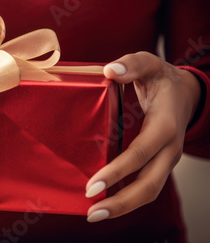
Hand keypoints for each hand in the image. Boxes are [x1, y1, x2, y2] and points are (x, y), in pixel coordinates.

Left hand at [85, 51, 200, 221]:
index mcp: (165, 124)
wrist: (187, 92)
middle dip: (121, 202)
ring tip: (95, 214)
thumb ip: (131, 65)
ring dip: (123, 206)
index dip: (117, 171)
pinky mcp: (159, 164)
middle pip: (149, 184)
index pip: (140, 153)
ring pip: (150, 191)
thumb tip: (110, 70)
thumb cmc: (162, 78)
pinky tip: (106, 204)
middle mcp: (169, 148)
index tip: (92, 185)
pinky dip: (128, 198)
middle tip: (92, 212)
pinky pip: (146, 186)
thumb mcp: (150, 63)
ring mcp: (166, 159)